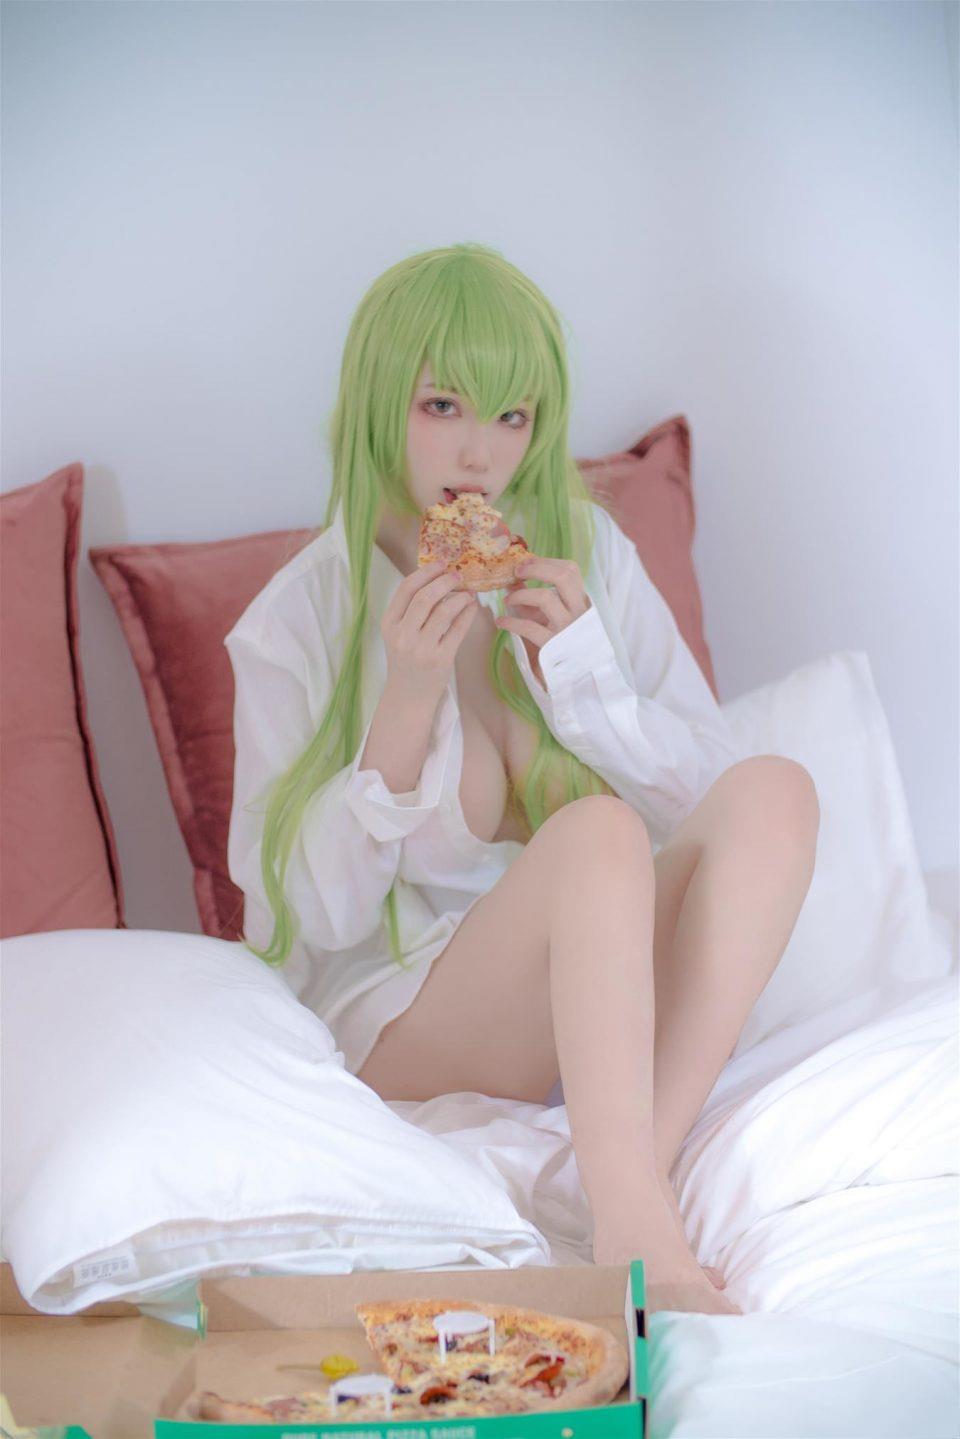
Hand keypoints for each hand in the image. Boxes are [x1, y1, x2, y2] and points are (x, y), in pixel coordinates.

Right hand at [381, 559, 479, 700]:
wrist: (408, 697)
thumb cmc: (406, 661)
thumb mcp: (399, 634)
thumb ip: (411, 610)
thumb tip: (438, 579)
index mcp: (389, 624)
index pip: (406, 589)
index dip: (425, 572)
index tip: (440, 563)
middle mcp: (402, 635)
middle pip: (425, 597)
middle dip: (445, 581)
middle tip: (458, 576)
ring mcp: (421, 648)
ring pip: (444, 611)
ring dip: (459, 597)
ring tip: (468, 594)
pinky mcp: (441, 659)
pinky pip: (458, 629)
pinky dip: (467, 614)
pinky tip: (472, 607)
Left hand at [494, 556, 591, 683]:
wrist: (573, 682)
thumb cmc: (560, 646)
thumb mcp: (551, 619)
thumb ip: (536, 599)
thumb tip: (514, 580)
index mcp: (580, 602)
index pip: (571, 570)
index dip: (546, 561)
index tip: (526, 563)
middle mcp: (578, 612)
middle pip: (563, 576)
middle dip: (536, 568)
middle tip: (516, 572)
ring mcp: (568, 628)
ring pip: (546, 597)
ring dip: (521, 595)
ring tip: (507, 601)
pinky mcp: (554, 646)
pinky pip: (529, 627)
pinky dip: (510, 622)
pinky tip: (501, 622)